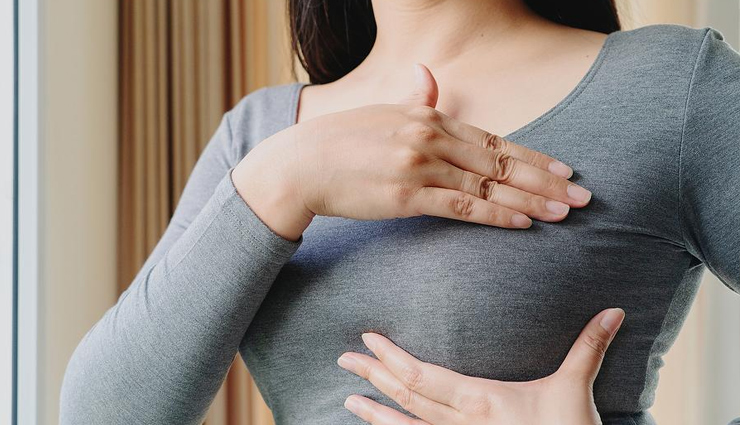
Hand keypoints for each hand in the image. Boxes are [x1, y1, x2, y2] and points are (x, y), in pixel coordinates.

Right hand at [233, 64, 591, 240]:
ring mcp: (420, 166)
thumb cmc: (341, 140)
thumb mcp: (382, 111)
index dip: (534, 156)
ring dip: (531, 201)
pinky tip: (523, 223)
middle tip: (582, 196)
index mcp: (429, 116)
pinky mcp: (407, 196)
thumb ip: (414, 97)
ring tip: (564, 213)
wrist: (301, 164)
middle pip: (501, 163)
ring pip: (488, 186)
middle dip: (546, 180)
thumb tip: (429, 75)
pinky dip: (496, 216)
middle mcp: (431, 137)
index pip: (494, 139)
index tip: (565, 169)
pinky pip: (462, 207)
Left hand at [337, 308, 624, 424]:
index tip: (369, 339)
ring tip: (348, 401)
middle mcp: (465, 424)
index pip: (424, 376)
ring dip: (376, 413)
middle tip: (345, 359)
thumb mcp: (576, 388)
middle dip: (374, 377)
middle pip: (409, 398)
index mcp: (483, 400)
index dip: (393, 358)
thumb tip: (613, 311)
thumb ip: (589, 347)